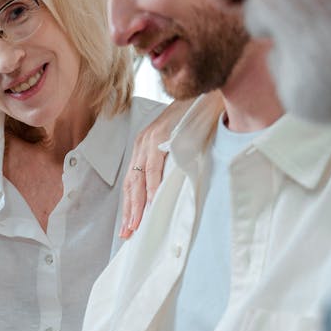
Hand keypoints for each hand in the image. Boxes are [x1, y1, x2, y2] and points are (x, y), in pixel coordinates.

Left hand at [120, 99, 191, 236]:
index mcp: (143, 147)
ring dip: (137, 205)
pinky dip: (153, 186)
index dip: (129, 205)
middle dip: (129, 211)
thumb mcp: (176, 143)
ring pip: (139, 179)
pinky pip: (153, 168)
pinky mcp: (159, 138)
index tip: (128, 225)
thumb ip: (169, 163)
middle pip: (131, 185)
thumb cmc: (193, 121)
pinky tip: (152, 202)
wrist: (202, 97)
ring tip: (136, 224)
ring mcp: (149, 141)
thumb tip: (168, 189)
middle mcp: (141, 144)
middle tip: (127, 233)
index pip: (132, 182)